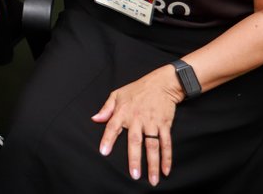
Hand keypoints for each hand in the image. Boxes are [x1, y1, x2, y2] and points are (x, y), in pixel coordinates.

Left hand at [90, 65, 184, 185]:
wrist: (161, 83)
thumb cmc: (137, 89)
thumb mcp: (117, 94)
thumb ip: (106, 108)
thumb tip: (94, 119)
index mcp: (123, 112)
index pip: (112, 126)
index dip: (107, 139)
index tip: (104, 152)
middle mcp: (137, 119)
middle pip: (135, 141)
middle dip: (134, 159)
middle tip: (134, 175)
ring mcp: (152, 123)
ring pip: (153, 146)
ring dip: (153, 163)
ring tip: (152, 179)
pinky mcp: (165, 125)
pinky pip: (166, 143)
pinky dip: (167, 157)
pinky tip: (166, 170)